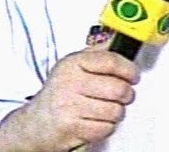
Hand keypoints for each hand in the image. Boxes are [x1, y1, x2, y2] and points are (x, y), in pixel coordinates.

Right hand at [0, 44, 139, 151]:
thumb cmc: (59, 93)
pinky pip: (106, 127)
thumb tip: (117, 39)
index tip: (134, 75)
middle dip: (127, 94)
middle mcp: (70, 83)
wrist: (35, 123)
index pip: (111, 61)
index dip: (129, 69)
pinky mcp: (72, 128)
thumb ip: (96, 53)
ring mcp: (70, 106)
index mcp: (72, 64)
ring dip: (116, 112)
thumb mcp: (73, 65)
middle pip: (118, 89)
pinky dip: (106, 126)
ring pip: (115, 110)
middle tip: (124, 95)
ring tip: (106, 108)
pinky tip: (96, 120)